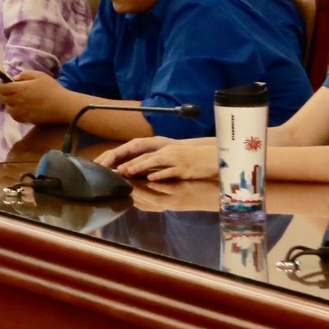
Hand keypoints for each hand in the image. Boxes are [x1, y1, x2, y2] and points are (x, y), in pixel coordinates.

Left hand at [0, 71, 70, 124]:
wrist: (63, 106)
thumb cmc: (53, 89)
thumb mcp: (40, 75)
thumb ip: (25, 74)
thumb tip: (15, 78)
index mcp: (19, 88)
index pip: (1, 88)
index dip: (2, 86)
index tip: (7, 85)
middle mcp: (17, 100)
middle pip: (3, 99)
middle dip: (5, 95)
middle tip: (12, 93)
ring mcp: (21, 111)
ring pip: (8, 109)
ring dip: (10, 105)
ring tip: (18, 102)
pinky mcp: (27, 119)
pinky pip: (15, 117)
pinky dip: (16, 113)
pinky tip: (22, 110)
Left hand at [94, 136, 216, 180]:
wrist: (213, 158)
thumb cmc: (192, 160)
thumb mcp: (173, 158)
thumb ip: (159, 162)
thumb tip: (144, 171)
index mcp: (164, 150)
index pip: (142, 154)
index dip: (129, 160)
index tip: (115, 167)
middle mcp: (167, 152)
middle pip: (145, 157)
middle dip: (130, 163)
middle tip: (116, 170)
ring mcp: (175, 159)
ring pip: (154, 161)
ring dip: (140, 167)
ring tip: (128, 173)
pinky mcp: (184, 167)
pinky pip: (170, 170)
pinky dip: (160, 174)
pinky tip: (151, 178)